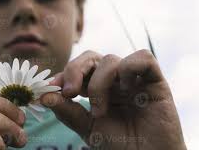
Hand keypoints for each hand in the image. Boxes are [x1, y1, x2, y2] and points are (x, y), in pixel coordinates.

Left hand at [40, 50, 186, 149]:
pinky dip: (130, 69)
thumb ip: (67, 112)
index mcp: (99, 88)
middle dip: (75, 70)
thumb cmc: (120, 145)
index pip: (79, 68)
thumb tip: (43, 96)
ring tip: (100, 111)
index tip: (50, 88)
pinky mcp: (155, 81)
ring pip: (111, 59)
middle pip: (92, 57)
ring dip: (99, 83)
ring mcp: (134, 79)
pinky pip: (143, 58)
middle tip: (69, 92)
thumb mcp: (87, 129)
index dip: (64, 74)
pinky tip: (127, 89)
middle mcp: (115, 81)